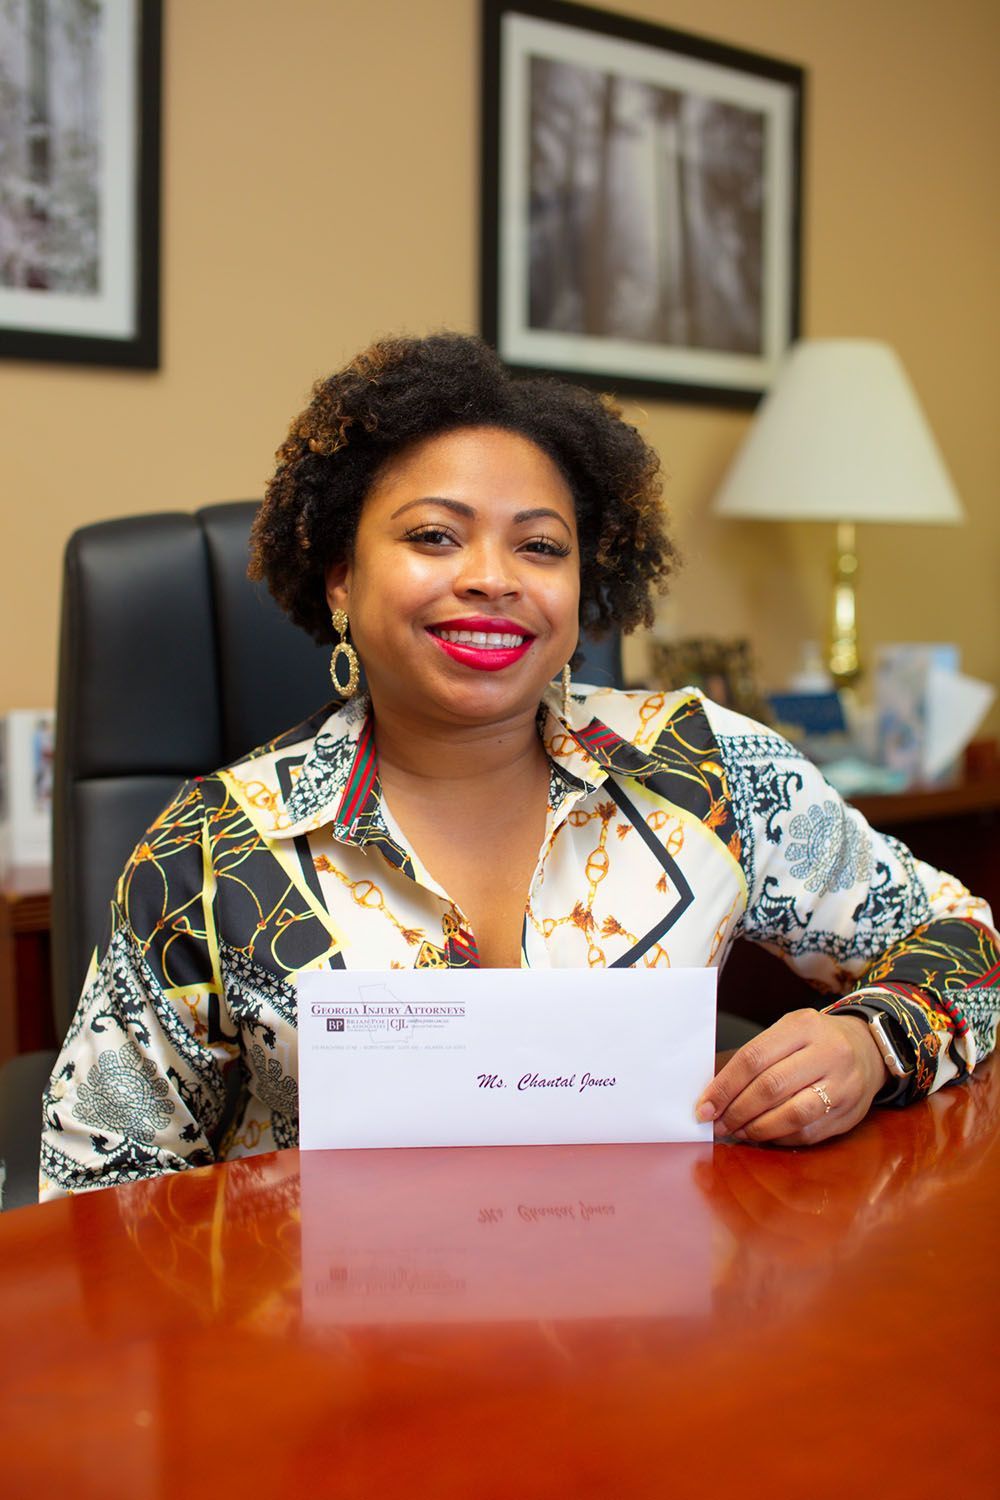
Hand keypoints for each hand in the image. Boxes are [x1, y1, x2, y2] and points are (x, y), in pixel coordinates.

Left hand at [695, 1009, 889, 1145]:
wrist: (869, 1049)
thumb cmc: (816, 1040)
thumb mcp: (789, 1031)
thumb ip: (758, 1056)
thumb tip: (717, 1093)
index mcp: (803, 1026)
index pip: (753, 1058)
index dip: (724, 1086)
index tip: (704, 1106)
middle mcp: (828, 1053)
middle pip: (770, 1087)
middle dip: (737, 1110)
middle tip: (717, 1124)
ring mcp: (843, 1085)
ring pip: (791, 1114)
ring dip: (757, 1128)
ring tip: (738, 1131)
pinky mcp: (850, 1113)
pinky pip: (807, 1132)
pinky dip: (779, 1137)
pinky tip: (763, 1135)